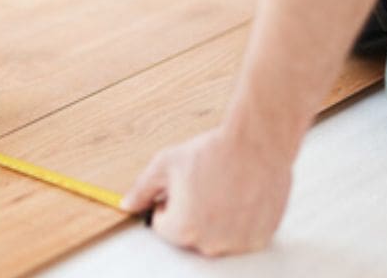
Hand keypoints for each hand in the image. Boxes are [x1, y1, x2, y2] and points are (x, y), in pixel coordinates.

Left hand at [121, 126, 293, 255]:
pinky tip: (240, 196)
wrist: (257, 142)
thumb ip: (142, 190)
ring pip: (215, 235)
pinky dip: (238, 220)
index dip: (168, 203)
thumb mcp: (165, 165)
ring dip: (214, 218)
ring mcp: (238, 243)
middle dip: (190, 213)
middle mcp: (211, 243)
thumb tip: (126, 205)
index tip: (182, 188)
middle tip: (204, 186)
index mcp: (183, 229)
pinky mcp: (260, 237)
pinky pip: (240, 235)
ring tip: (223, 189)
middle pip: (189, 234)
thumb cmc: (212, 152)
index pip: (163, 226)